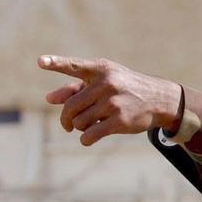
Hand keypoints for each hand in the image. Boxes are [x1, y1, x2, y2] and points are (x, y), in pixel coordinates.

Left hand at [39, 55, 182, 145]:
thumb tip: (49, 99)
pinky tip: (88, 138)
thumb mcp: (104, 82)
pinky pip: (90, 134)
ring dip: (80, 127)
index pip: (74, 66)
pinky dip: (86, 139)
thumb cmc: (125, 88)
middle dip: (66, 118)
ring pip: (79, 122)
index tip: (40, 62)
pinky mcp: (120, 120)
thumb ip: (75, 88)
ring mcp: (114, 102)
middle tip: (68, 124)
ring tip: (91, 124)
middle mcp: (107, 83)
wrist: (160, 99)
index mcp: (101, 69)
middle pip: (70, 106)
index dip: (56, 63)